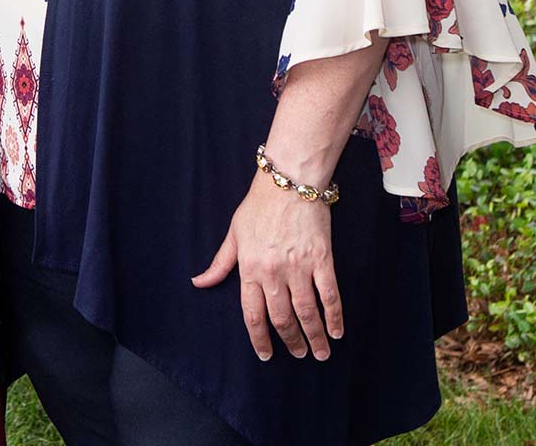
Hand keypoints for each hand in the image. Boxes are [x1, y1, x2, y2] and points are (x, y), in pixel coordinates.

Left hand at [191, 169, 344, 360]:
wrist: (289, 180)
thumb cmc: (259, 205)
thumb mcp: (234, 234)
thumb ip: (220, 264)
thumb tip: (199, 282)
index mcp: (250, 269)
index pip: (253, 315)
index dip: (259, 340)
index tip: (266, 355)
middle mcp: (273, 273)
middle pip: (281, 319)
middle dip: (290, 342)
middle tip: (297, 355)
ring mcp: (299, 267)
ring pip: (307, 312)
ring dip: (313, 337)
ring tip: (320, 354)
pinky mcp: (322, 259)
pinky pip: (330, 295)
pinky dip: (334, 316)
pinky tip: (337, 331)